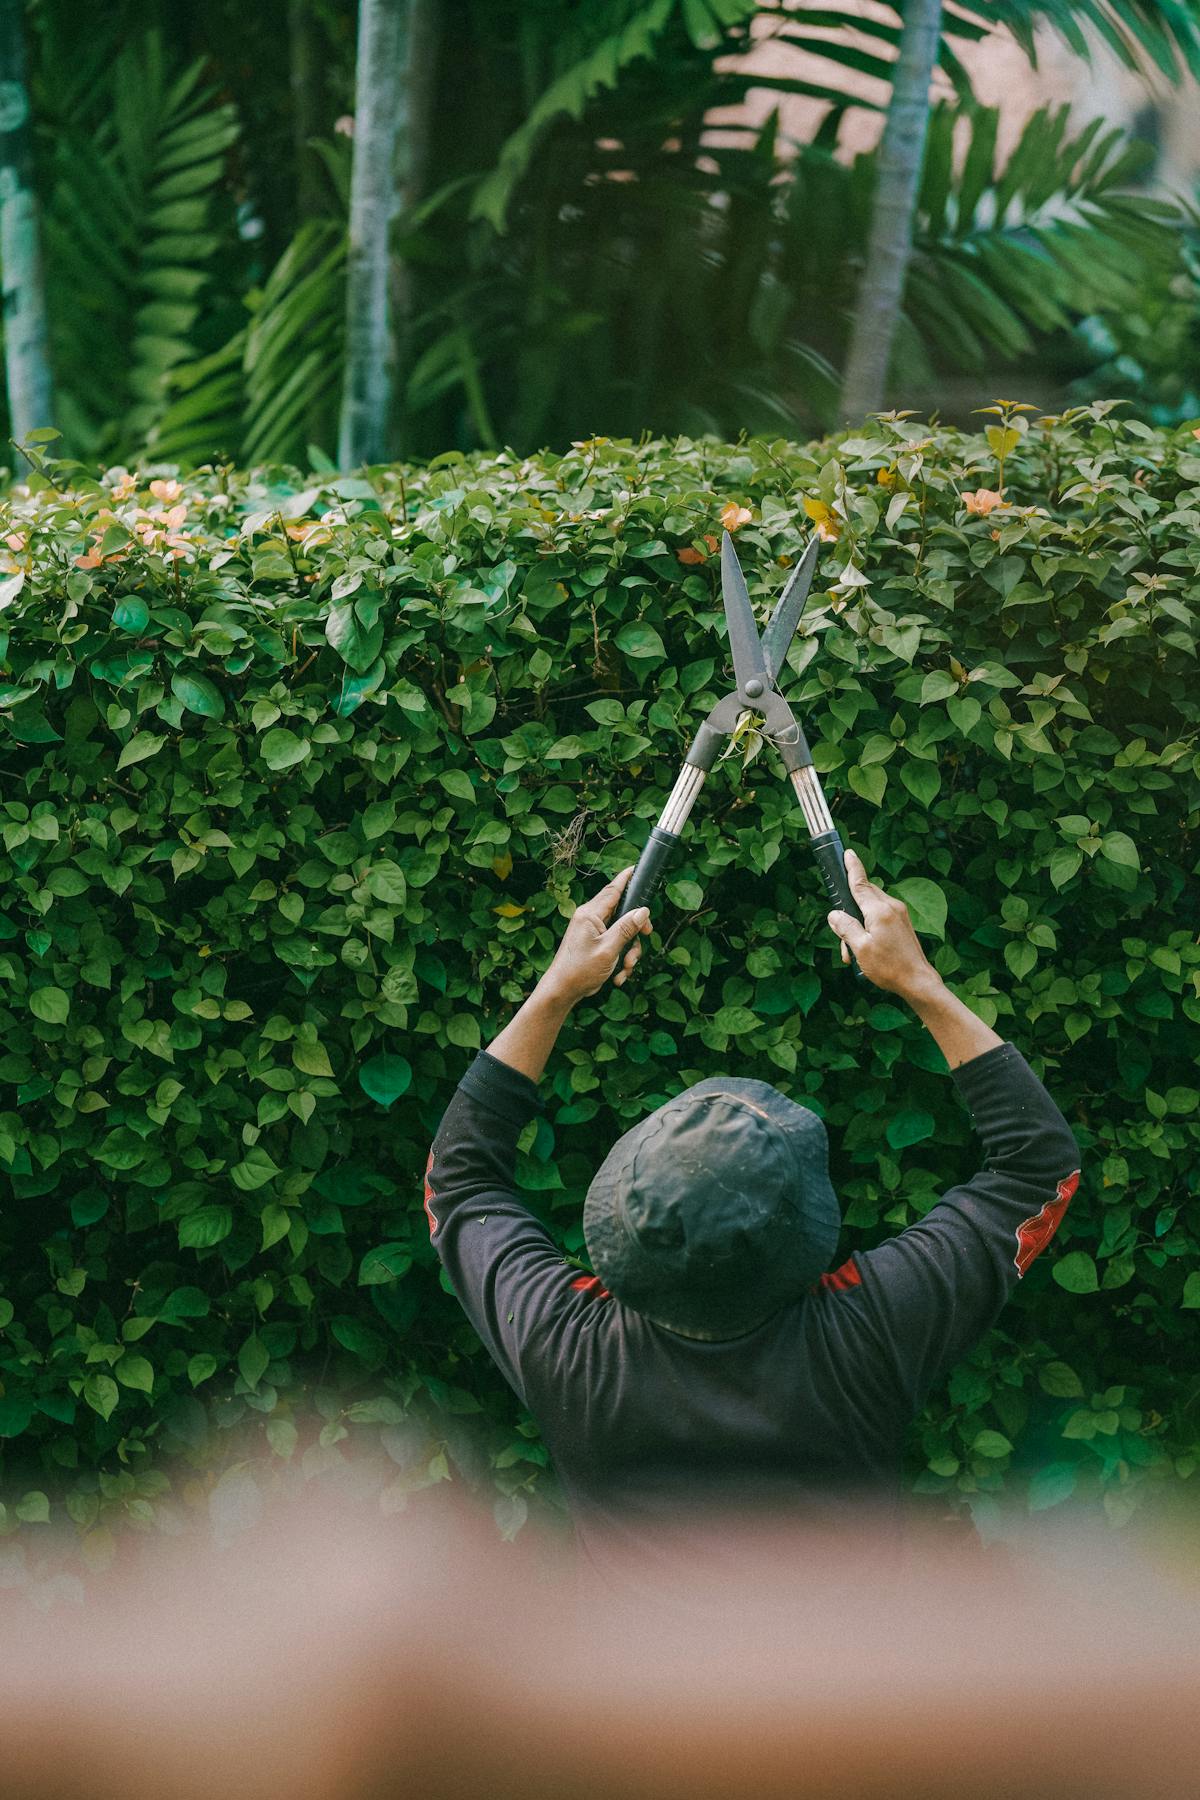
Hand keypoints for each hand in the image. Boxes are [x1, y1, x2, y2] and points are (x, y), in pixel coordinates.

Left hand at [538, 867, 651, 1006]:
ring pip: (622, 932)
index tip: (635, 868)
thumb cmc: (580, 970)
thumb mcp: (609, 949)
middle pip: (623, 913)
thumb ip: (626, 928)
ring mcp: (591, 931)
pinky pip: (615, 944)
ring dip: (629, 951)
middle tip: (645, 937)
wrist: (562, 990)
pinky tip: (618, 975)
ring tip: (626, 968)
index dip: (626, 879)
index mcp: (590, 914)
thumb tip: (643, 911)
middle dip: (636, 931)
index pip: (612, 890)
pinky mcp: (594, 943)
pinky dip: (620, 959)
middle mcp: (590, 919)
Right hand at [827, 849, 943, 1001]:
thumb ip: (846, 927)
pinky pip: (880, 915)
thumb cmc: (889, 967)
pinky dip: (869, 926)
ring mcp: (899, 913)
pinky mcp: (902, 922)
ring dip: (858, 922)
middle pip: (863, 894)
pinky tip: (865, 948)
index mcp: (879, 910)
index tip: (848, 852)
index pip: (860, 883)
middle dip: (848, 908)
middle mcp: (891, 906)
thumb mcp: (860, 948)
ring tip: (853, 951)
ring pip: (870, 906)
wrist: (917, 981)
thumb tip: (835, 914)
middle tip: (841, 936)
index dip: (852, 867)